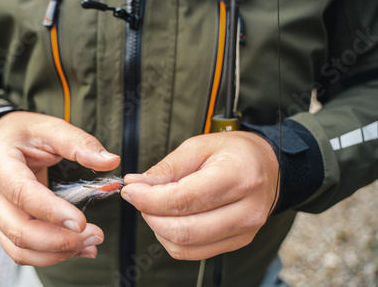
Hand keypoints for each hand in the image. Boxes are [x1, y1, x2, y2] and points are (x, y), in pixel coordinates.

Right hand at [0, 111, 119, 265]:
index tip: (81, 222)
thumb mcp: (51, 127)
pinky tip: (78, 248)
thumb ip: (80, 143)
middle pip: (18, 229)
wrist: (4, 139)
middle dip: (58, 240)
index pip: (21, 193)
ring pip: (19, 247)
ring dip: (56, 253)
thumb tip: (111, 161)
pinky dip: (50, 255)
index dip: (50, 211)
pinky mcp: (7, 224)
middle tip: (95, 235)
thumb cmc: (26, 132)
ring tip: (90, 244)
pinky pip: (23, 249)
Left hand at [121, 131, 278, 259]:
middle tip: (140, 198)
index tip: (132, 190)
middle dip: (150, 215)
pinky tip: (170, 219)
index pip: (184, 200)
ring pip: (186, 246)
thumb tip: (137, 184)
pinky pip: (194, 253)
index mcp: (239, 177)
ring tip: (156, 206)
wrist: (267, 166)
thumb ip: (167, 168)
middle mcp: (246, 209)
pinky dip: (172, 239)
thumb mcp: (199, 146)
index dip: (149, 199)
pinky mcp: (238, 242)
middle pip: (184, 230)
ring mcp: (244, 231)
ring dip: (159, 229)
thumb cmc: (234, 152)